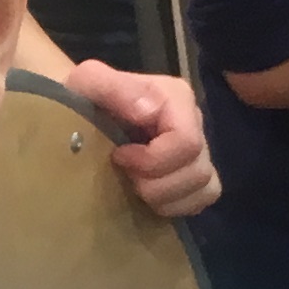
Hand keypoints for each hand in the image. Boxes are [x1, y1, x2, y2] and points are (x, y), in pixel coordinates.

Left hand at [65, 59, 220, 217]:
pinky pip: (204, 199)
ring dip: (164, 197)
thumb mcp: (86, 82)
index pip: (186, 141)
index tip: (118, 156)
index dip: (151, 159)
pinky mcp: (195, 174)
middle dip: (154, 183)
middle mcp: (195, 122)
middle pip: (197, 172)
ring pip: (205, 188)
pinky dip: (177, 206)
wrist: (83, 111)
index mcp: (176, 98)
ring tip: (134, 186)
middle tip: (124, 174)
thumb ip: (111, 86)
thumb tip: (147, 112)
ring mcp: (199, 150)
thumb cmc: (84, 97)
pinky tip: (149, 198)